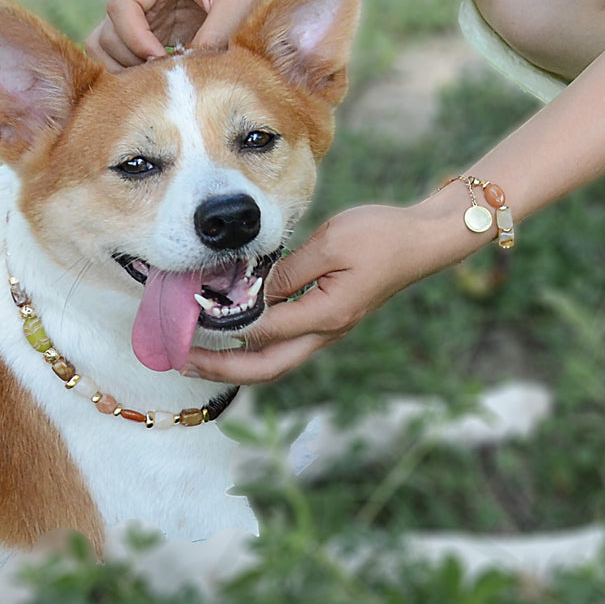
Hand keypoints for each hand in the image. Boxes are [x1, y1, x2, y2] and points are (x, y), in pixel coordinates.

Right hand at [86, 0, 279, 70]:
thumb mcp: (241, 1)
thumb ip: (217, 33)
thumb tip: (191, 70)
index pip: (121, 5)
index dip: (134, 37)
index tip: (161, 59)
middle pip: (108, 30)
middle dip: (130, 58)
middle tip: (164, 75)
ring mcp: (145, 12)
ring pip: (107, 44)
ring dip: (125, 67)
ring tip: (161, 79)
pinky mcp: (152, 31)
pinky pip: (124, 54)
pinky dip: (134, 71)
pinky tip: (164, 78)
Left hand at [183, 194, 483, 383]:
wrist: (422, 239)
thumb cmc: (381, 235)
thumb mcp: (331, 243)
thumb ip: (288, 270)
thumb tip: (249, 292)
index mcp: (327, 315)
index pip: (263, 331)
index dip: (222, 329)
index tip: (187, 321)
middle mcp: (326, 331)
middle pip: (266, 367)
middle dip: (221, 368)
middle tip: (182, 361)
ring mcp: (329, 328)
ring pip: (276, 361)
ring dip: (235, 363)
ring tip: (200, 356)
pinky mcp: (329, 318)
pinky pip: (287, 343)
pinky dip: (256, 345)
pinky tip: (236, 332)